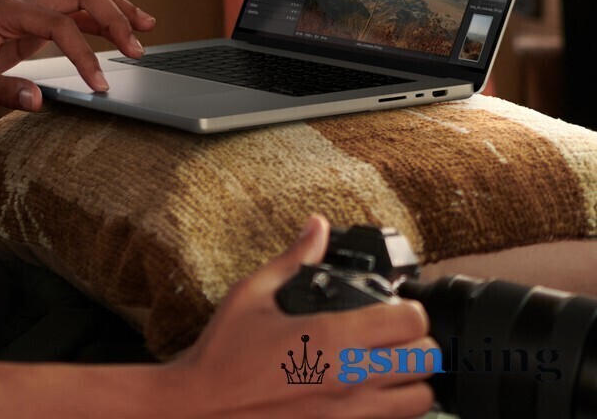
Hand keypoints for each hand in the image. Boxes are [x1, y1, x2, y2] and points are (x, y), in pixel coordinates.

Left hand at [0, 0, 155, 112]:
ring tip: (145, 27)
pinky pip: (70, 15)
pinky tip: (114, 35)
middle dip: (114, 13)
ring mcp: (24, 11)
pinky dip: (96, 22)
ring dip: (112, 10)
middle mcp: (18, 3)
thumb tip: (40, 101)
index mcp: (4, 10)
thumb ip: (2, 92)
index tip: (100, 85)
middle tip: (141, 42)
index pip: (60, 24)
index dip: (85, 54)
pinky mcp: (26, 26)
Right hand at [166, 215, 436, 418]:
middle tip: (397, 333)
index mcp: (330, 338)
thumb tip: (316, 226)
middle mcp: (349, 380)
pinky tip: (368, 393)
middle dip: (418, 341)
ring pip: (419, 401)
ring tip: (389, 365)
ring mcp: (350, 417)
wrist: (201, 411)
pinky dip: (392, 408)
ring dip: (411, 380)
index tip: (397, 305)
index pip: (410, 322)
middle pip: (425, 362)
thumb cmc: (223, 354)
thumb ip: (293, 259)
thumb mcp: (252, 294)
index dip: (411, 308)